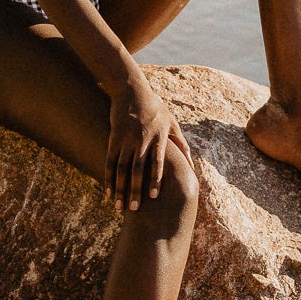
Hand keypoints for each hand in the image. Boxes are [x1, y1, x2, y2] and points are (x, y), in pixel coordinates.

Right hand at [104, 76, 193, 211]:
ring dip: (119, 188)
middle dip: (134, 190)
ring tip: (118, 206)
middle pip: (137, 169)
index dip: (155, 179)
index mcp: (158, 137)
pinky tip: (108, 192)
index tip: (154, 197)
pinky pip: (110, 161)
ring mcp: (126, 139)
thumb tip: (193, 166)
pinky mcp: (113, 138)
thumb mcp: (172, 123)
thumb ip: (182, 145)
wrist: (131, 90)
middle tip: (133, 209)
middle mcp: (141, 139)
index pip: (157, 162)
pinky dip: (108, 178)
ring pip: (121, 168)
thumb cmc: (156, 108)